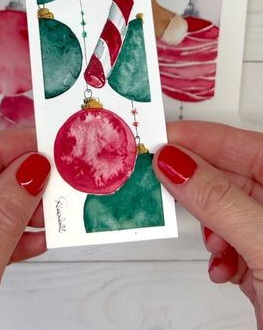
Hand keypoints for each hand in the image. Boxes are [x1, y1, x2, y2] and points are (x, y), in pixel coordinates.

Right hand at [154, 121, 262, 328]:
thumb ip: (219, 201)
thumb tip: (176, 164)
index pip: (247, 146)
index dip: (204, 139)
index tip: (164, 138)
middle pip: (234, 178)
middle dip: (200, 186)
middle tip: (161, 179)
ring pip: (229, 212)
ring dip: (211, 225)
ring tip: (211, 242)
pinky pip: (233, 244)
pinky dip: (221, 255)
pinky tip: (223, 268)